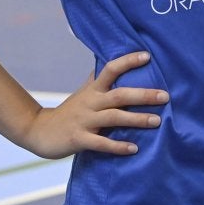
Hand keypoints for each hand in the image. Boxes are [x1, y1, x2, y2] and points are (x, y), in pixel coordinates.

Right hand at [18, 51, 167, 158]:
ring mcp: (84, 120)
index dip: (128, 61)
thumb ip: (99, 77)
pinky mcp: (79, 139)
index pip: (110, 69)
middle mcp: (90, 102)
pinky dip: (118, 146)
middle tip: (165, 96)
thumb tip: (114, 59)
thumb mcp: (84, 91)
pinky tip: (134, 148)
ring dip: (137, 119)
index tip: (147, 56)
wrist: (38, 131)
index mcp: (93, 89)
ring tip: (157, 122)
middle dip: (143, 95)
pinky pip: (101, 143)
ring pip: (114, 117)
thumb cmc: (70, 110)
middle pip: (119, 95)